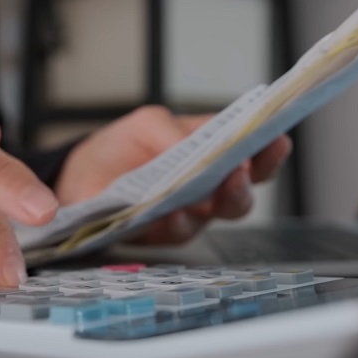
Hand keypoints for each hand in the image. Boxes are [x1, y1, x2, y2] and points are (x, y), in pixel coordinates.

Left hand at [55, 105, 291, 243]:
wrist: (80, 174)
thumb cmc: (123, 145)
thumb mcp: (149, 124)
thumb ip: (176, 133)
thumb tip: (199, 149)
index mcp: (213, 155)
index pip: (253, 155)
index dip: (269, 151)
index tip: (277, 141)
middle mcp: (208, 189)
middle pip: (241, 194)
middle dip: (244, 184)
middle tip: (241, 172)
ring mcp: (188, 213)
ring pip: (214, 215)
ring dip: (214, 204)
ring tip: (208, 193)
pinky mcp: (161, 233)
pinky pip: (177, 230)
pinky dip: (177, 221)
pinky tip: (173, 212)